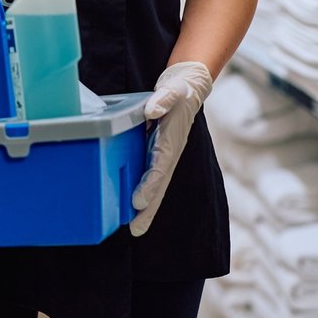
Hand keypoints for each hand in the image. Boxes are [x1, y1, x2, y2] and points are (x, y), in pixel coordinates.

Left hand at [129, 61, 212, 236]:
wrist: (187, 86)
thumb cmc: (180, 90)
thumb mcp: (172, 90)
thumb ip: (162, 100)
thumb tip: (152, 111)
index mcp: (171, 141)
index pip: (159, 168)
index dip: (149, 186)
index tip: (138, 202)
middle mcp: (168, 153)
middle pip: (158, 186)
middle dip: (148, 209)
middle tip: (135, 231)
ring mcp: (163, 154)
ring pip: (154, 185)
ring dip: (145, 206)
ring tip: (134, 228)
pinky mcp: (156, 150)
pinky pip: (149, 175)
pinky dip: (142, 190)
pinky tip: (129, 204)